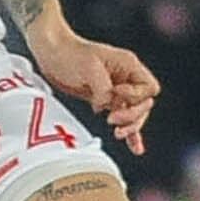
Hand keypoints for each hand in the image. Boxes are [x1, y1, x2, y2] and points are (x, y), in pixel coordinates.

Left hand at [29, 25, 158, 154]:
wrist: (51, 52)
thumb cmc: (70, 53)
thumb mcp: (89, 67)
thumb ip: (102, 88)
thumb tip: (106, 107)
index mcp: (128, 65)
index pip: (148, 88)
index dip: (135, 96)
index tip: (116, 94)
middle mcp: (126, 79)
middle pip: (144, 104)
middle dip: (131, 115)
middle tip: (111, 119)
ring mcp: (116, 91)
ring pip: (134, 114)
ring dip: (130, 126)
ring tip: (117, 133)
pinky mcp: (104, 101)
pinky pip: (122, 119)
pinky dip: (129, 133)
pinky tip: (136, 148)